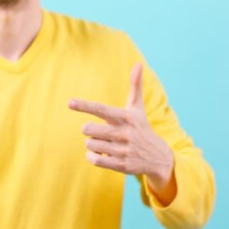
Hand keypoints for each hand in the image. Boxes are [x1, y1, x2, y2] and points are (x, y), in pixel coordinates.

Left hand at [68, 63, 174, 200]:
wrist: (159, 157)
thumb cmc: (142, 128)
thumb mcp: (138, 108)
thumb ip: (135, 86)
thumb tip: (138, 63)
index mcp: (126, 117)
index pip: (101, 109)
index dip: (84, 105)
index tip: (70, 103)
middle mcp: (124, 133)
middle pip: (88, 129)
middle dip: (89, 130)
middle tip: (99, 131)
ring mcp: (123, 150)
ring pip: (90, 144)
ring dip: (93, 144)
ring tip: (105, 143)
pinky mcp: (121, 165)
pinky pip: (95, 160)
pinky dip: (93, 156)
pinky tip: (101, 154)